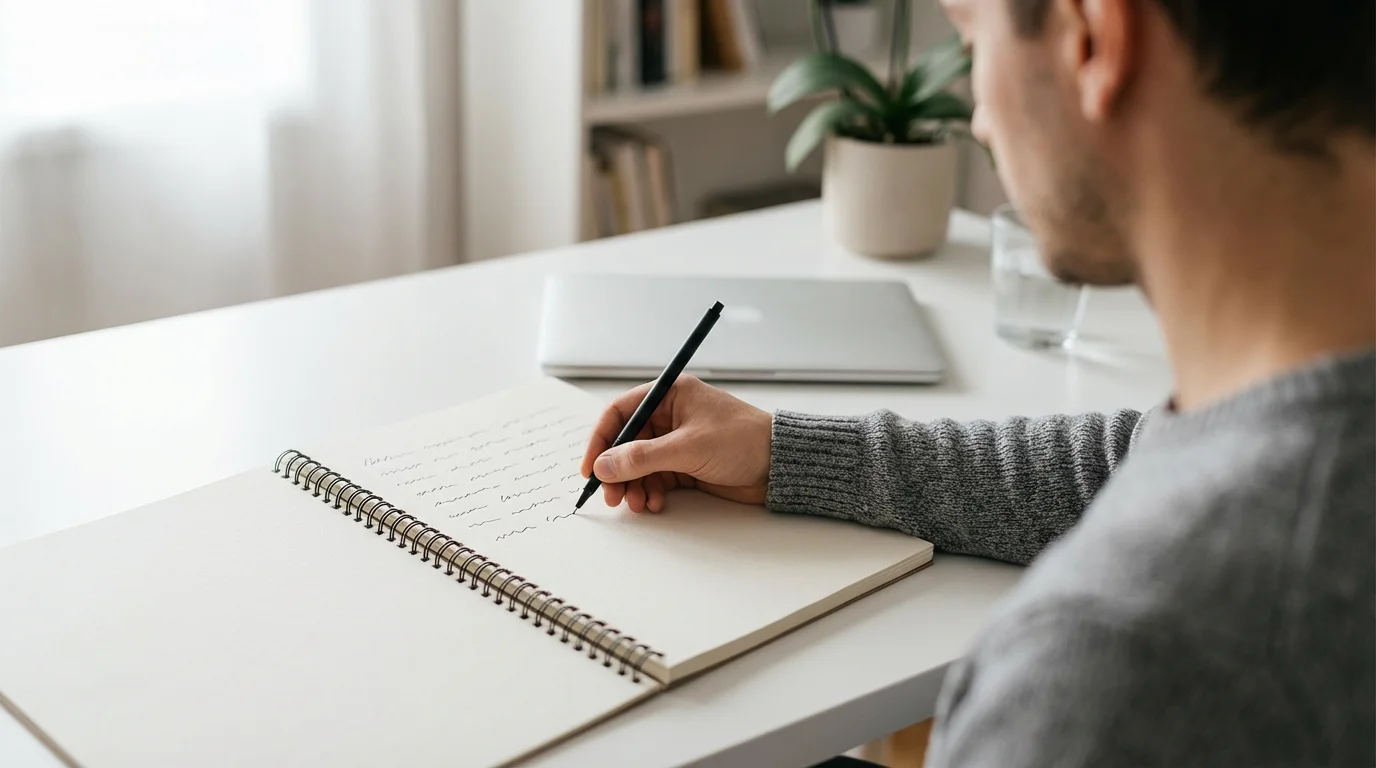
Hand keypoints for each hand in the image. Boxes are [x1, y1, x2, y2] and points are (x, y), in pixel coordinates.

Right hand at [579, 376, 771, 512]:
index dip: (601, 440)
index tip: (591, 468)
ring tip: (638, 504)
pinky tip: (656, 504)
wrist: (780, 466)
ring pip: (640, 465)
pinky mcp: (687, 465)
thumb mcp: (688, 447)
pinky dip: (651, 492)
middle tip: (612, 496)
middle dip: (617, 470)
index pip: (621, 412)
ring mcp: (678, 442)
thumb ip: (643, 457)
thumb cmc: (743, 440)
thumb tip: (604, 466)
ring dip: (633, 486)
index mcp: (670, 395)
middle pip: (627, 443)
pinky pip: (656, 479)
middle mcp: (671, 416)